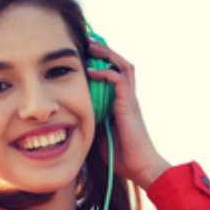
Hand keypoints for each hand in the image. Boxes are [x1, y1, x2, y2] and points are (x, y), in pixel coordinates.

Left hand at [86, 39, 169, 186]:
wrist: (140, 167)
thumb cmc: (122, 156)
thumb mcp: (99, 134)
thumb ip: (90, 121)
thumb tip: (69, 117)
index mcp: (122, 103)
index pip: (114, 74)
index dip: (102, 62)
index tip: (85, 55)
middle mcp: (128, 97)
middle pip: (120, 64)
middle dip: (105, 52)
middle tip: (87, 43)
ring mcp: (130, 100)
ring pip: (123, 66)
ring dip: (108, 55)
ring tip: (91, 47)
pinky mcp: (129, 104)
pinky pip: (119, 79)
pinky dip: (105, 72)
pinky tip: (91, 71)